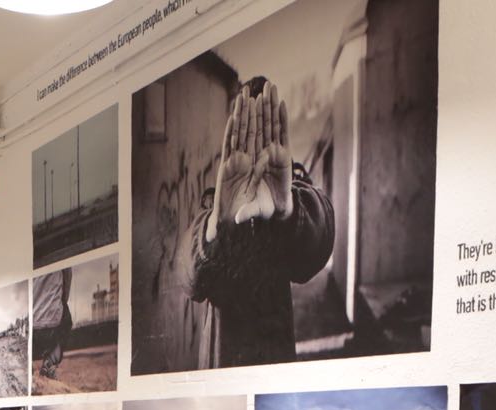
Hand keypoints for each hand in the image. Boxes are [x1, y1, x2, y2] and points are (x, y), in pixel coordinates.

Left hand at [209, 84, 292, 239]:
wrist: (271, 209)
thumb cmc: (255, 209)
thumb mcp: (244, 214)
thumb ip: (233, 220)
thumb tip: (215, 235)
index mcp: (236, 167)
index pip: (233, 143)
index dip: (234, 128)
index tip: (233, 113)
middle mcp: (249, 155)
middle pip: (248, 129)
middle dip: (248, 110)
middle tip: (246, 90)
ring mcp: (264, 151)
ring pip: (264, 125)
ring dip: (265, 107)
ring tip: (265, 87)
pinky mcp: (279, 152)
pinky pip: (279, 131)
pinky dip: (280, 117)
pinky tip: (280, 102)